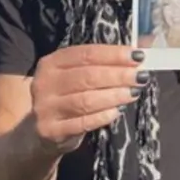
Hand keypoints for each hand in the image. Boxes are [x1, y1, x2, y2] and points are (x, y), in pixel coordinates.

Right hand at [29, 44, 146, 155]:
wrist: (38, 129)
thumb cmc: (65, 96)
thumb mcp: (75, 75)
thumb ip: (102, 63)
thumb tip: (141, 49)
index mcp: (51, 63)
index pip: (85, 54)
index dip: (113, 54)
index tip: (137, 57)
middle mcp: (45, 83)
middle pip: (87, 76)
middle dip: (118, 75)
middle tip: (141, 77)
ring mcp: (46, 108)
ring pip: (86, 100)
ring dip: (114, 96)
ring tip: (133, 93)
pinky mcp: (51, 130)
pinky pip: (83, 122)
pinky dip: (103, 116)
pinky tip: (117, 111)